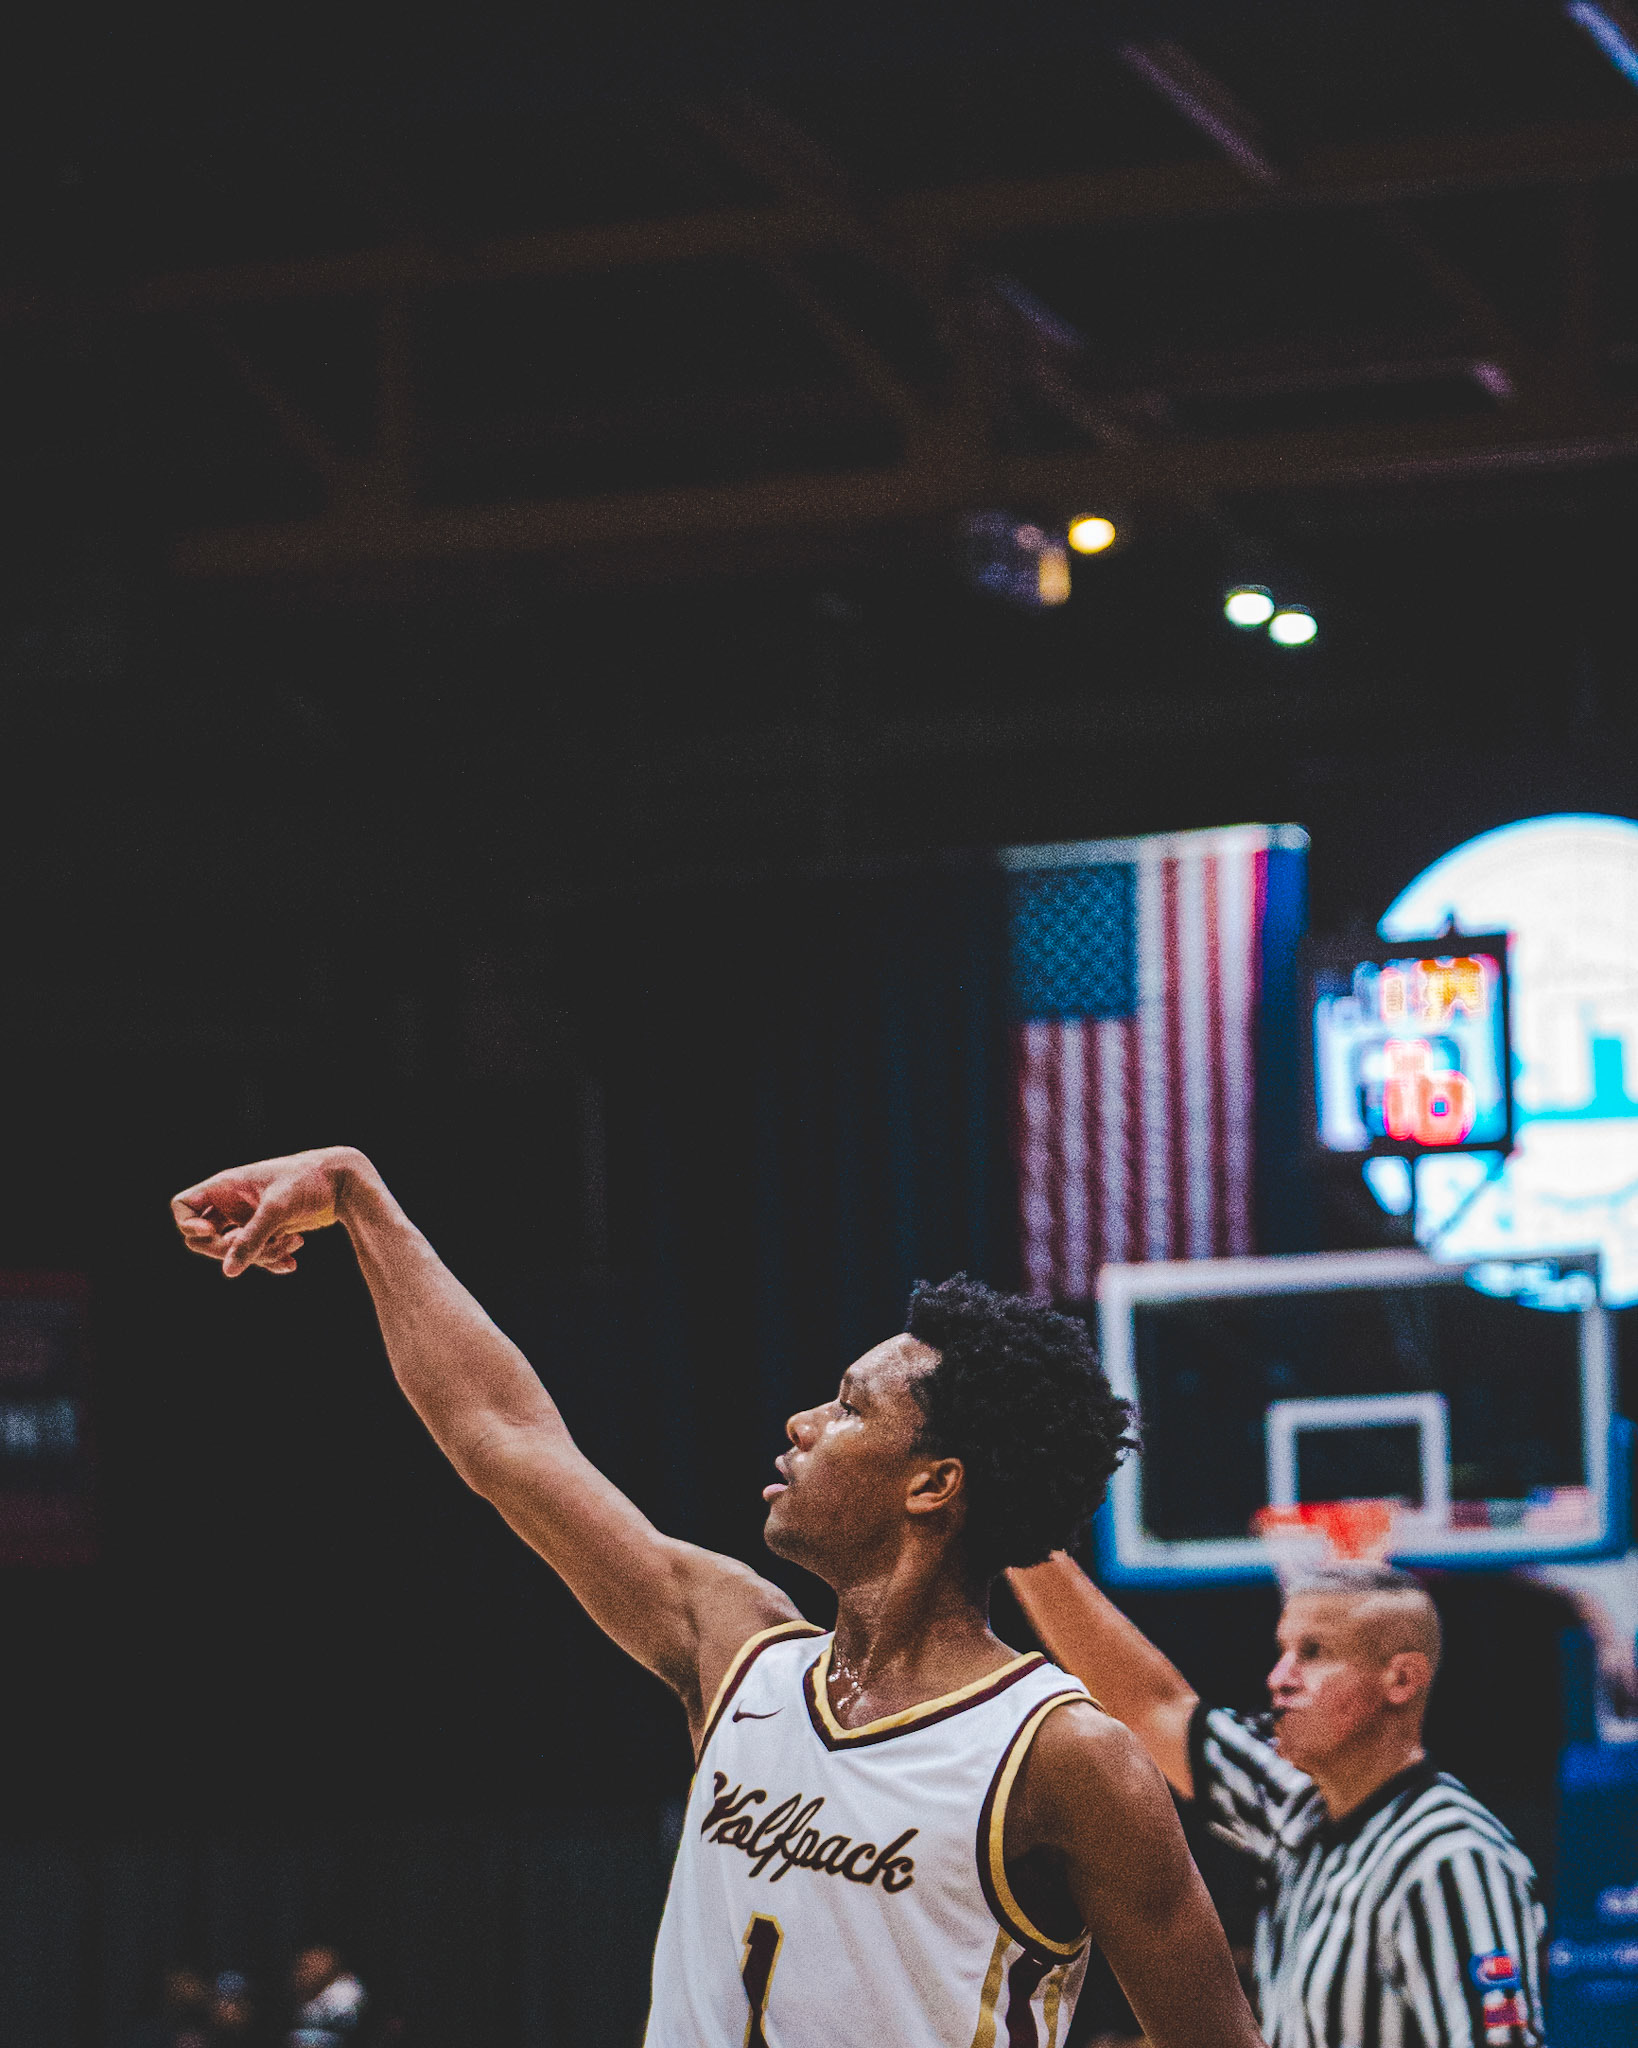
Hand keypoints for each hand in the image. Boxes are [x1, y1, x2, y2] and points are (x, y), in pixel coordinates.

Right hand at [171, 1146, 361, 1276]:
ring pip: (234, 1251)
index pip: (183, 1206)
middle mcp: (233, 1202)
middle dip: (227, 1249)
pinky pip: (256, 1255)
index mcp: (227, 1186)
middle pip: (205, 1237)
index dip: (188, 1224)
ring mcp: (250, 1218)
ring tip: (292, 1243)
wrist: (345, 1182)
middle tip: (256, 1245)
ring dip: (260, 1255)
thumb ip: (252, 1239)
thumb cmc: (309, 1182)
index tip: (212, 1233)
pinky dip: (272, 1260)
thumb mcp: (278, 1209)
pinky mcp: (268, 1231)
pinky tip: (292, 1261)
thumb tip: (228, 1271)